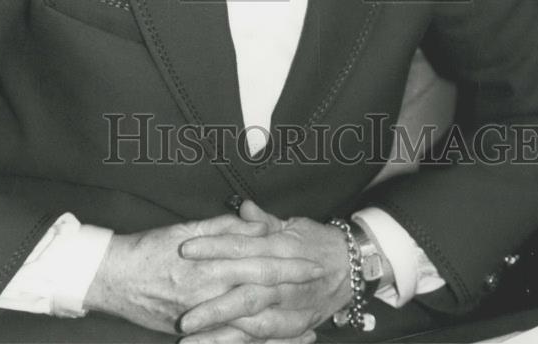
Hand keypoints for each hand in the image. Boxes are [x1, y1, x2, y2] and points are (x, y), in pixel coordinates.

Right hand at [83, 211, 323, 334]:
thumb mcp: (189, 230)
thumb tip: (258, 225)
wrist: (114, 278)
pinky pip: (229, 343)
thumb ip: (227, 228)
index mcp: (213, 263)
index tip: (314, 259)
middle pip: (262, 293)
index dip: (289, 262)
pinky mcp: (194, 332)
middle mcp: (211, 292)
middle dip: (292, 292)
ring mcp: (204, 316)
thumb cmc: (151, 249)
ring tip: (309, 330)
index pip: (260, 262)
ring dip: (280, 326)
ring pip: (250, 324)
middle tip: (321, 290)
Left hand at [176, 201, 352, 343]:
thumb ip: (263, 220)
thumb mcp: (293, 224)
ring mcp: (293, 310)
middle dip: (213, 308)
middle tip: (183, 315)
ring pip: (255, 327)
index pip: (243, 248)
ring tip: (191, 341)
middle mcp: (287, 283)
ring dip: (222, 336)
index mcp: (283, 250)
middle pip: (246, 296)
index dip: (214, 249)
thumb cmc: (319, 241)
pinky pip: (269, 342)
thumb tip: (242, 207)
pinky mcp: (297, 328)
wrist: (355, 266)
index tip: (185, 251)